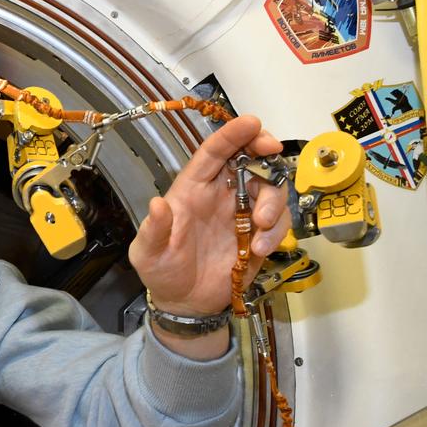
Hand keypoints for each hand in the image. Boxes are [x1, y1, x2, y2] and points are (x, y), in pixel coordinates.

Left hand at [129, 116, 291, 317]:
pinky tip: (259, 249)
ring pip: (270, 188)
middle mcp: (219, 195)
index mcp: (191, 190)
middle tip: (272, 150)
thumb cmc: (162, 272)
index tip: (250, 122)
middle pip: (248, 159)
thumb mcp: (148, 253)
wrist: (185, 303)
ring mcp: (241, 213)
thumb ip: (153, 230)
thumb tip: (157, 205)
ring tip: (261, 225)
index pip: (212, 153)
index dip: (230, 135)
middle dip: (263, 148)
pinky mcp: (259, 234)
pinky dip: (276, 231)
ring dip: (273, 201)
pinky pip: (278, 222)